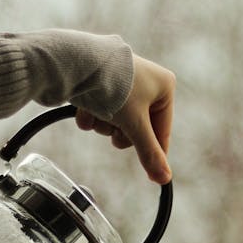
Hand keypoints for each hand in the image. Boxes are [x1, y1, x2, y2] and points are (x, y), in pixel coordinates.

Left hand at [76, 54, 174, 183]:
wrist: (77, 64)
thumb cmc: (114, 87)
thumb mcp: (135, 125)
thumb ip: (149, 153)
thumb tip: (164, 178)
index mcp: (164, 86)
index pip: (163, 130)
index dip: (154, 152)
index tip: (152, 175)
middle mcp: (145, 81)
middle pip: (137, 128)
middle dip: (120, 131)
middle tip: (114, 128)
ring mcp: (122, 81)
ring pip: (116, 121)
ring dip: (104, 124)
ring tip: (97, 112)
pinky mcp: (100, 83)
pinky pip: (100, 110)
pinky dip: (91, 115)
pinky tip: (84, 108)